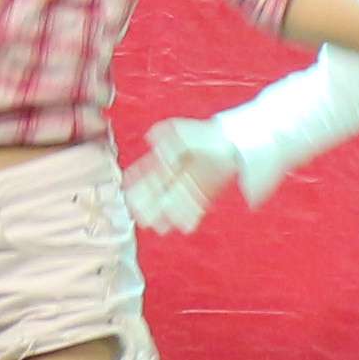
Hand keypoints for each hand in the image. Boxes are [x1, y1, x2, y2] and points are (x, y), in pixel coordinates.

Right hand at [127, 121, 235, 235]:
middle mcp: (173, 177)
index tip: (128, 196)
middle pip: (157, 194)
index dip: (136, 185)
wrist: (231, 143)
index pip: (145, 175)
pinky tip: (186, 226)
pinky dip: (190, 217)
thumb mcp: (181, 131)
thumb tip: (150, 137)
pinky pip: (194, 207)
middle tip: (142, 219)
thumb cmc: (203, 135)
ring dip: (167, 216)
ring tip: (161, 228)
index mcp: (164, 161)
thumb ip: (165, 134)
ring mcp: (188, 187)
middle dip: (149, 207)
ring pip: (174, 203)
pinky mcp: (203, 195)